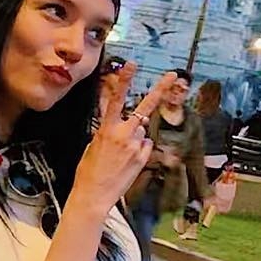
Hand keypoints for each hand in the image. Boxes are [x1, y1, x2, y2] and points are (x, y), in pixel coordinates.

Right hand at [71, 65, 170, 214]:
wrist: (93, 195)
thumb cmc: (88, 172)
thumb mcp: (92, 146)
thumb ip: (108, 132)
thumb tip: (123, 125)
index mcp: (106, 130)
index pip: (115, 99)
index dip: (124, 81)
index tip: (131, 65)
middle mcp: (123, 134)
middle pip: (145, 108)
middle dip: (160, 90)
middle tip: (173, 75)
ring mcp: (136, 146)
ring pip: (142, 131)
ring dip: (135, 137)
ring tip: (120, 155)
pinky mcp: (143, 157)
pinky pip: (144, 146)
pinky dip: (139, 150)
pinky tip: (127, 161)